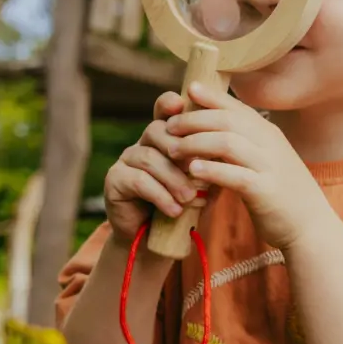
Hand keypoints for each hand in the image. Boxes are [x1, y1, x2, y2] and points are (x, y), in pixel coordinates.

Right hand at [103, 91, 201, 245]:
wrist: (154, 239)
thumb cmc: (183, 204)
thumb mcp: (203, 181)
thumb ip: (211, 163)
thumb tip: (228, 152)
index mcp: (164, 137)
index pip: (163, 110)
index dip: (168, 104)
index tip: (180, 104)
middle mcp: (142, 143)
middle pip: (156, 130)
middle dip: (181, 150)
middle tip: (199, 172)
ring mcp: (126, 160)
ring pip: (149, 157)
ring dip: (174, 179)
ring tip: (190, 198)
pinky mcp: (115, 180)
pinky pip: (139, 180)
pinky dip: (161, 195)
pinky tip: (175, 210)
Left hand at [164, 83, 331, 251]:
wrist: (311, 225)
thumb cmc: (282, 193)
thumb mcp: (267, 160)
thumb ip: (246, 144)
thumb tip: (212, 132)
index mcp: (269, 133)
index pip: (237, 107)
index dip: (212, 96)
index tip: (189, 89)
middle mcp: (270, 144)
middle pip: (227, 120)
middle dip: (194, 120)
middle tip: (169, 127)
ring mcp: (269, 166)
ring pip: (228, 143)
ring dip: (196, 143)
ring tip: (173, 149)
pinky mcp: (265, 191)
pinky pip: (234, 175)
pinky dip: (211, 170)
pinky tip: (192, 170)